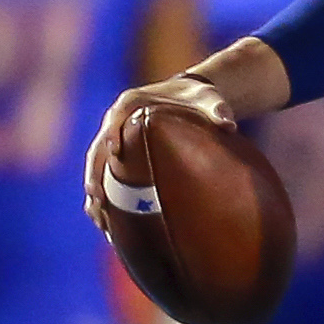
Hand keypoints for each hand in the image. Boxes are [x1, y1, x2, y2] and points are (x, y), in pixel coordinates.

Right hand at [81, 73, 236, 220]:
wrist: (189, 100)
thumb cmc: (197, 100)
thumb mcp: (208, 100)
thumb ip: (216, 109)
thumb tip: (229, 123)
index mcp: (132, 103)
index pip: (116, 117)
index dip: (112, 132)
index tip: (113, 149)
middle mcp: (116, 120)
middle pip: (99, 147)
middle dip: (95, 172)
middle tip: (95, 196)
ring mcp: (115, 138)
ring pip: (98, 166)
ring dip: (95, 191)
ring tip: (97, 218)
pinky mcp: (119, 154)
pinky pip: (105, 177)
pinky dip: (104, 199)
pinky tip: (105, 224)